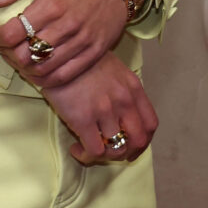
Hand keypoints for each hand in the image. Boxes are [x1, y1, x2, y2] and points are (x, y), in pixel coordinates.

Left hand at [0, 0, 127, 87]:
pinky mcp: (92, 54)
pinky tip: (35, 71)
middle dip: (6, 53)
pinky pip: (63, 76)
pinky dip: (45, 79)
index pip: (13, 32)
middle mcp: (66, 26)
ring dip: (23, 67)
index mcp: (51, 5)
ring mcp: (81, 43)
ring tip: (16, 57)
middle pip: (25, 54)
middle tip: (2, 46)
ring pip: (43, 68)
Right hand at [39, 52, 157, 164]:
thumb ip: (124, 91)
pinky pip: (94, 151)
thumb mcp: (113, 69)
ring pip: (116, 150)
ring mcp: (105, 110)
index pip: (150, 124)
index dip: (143, 142)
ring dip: (103, 155)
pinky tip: (76, 148)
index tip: (131, 147)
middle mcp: (124, 100)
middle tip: (110, 152)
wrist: (56, 52)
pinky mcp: (83, 118)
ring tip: (89, 148)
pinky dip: (86, 155)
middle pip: (138, 141)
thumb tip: (123, 118)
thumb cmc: (83, 60)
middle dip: (127, 153)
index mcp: (133, 87)